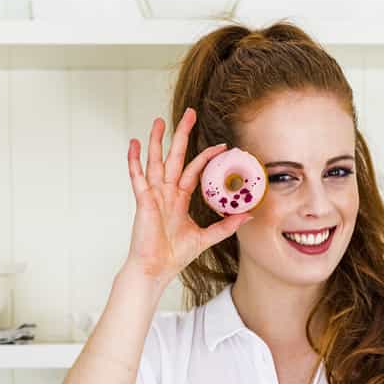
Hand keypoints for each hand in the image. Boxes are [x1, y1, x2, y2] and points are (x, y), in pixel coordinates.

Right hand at [124, 107, 254, 285]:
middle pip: (174, 157)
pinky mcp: (143, 201)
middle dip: (182, 135)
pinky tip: (134, 144)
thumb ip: (226, 225)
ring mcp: (153, 195)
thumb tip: (248, 215)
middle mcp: (166, 193)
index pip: (193, 170)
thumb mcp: (205, 237)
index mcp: (179, 199)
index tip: (221, 145)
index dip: (206, 157)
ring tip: (159, 121)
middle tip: (189, 113)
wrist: (155, 270)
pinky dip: (134, 160)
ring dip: (157, 141)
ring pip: (155, 161)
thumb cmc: (173, 256)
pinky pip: (137, 177)